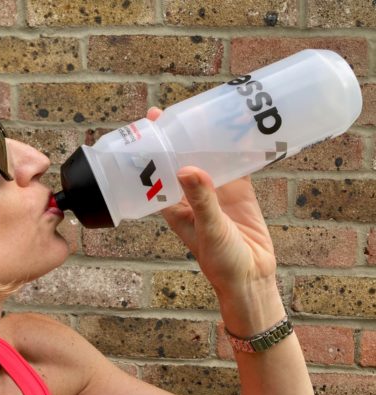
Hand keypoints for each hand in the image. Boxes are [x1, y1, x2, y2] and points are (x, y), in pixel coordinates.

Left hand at [146, 107, 281, 333]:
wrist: (253, 277)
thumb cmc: (221, 262)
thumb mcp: (208, 230)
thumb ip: (201, 201)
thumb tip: (186, 169)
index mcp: (174, 205)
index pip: (156, 171)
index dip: (151, 149)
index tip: (147, 125)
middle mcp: (191, 195)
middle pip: (180, 159)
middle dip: (177, 138)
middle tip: (175, 111)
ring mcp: (215, 191)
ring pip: (207, 158)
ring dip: (206, 140)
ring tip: (205, 113)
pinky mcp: (239, 192)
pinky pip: (235, 165)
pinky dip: (236, 149)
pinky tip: (239, 130)